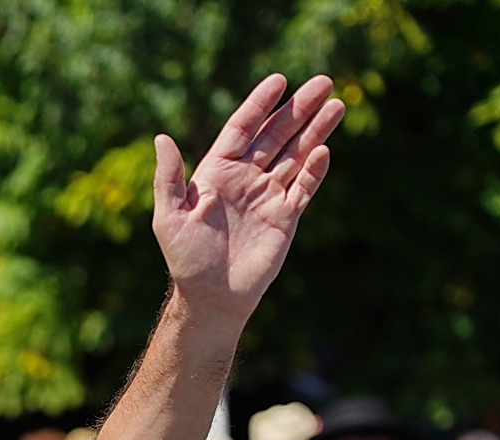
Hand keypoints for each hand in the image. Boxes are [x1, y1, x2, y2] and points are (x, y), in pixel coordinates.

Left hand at [153, 75, 344, 321]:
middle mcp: (245, 179)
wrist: (211, 298)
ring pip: (296, 156)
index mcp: (217, 172)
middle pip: (276, 136)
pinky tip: (324, 151)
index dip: (259, 105)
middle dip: (299, 110)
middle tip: (324, 83)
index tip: (279, 81)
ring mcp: (267, 197)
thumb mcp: (169, 216)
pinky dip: (314, 171)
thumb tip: (161, 138)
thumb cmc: (186, 259)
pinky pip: (303, 188)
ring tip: (337, 105)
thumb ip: (169, 178)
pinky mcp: (285, 217)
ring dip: (316, 132)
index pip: (242, 129)